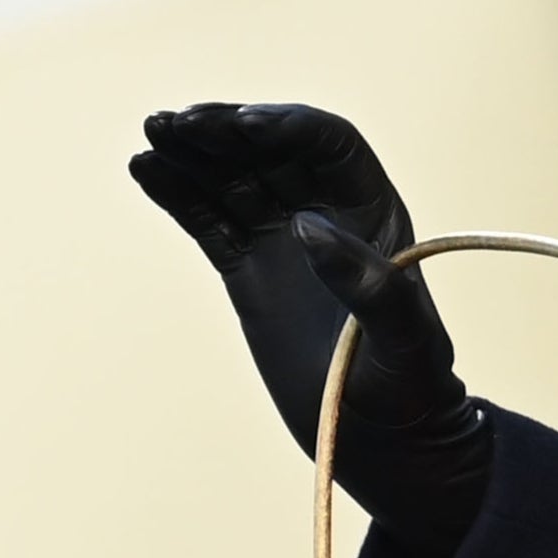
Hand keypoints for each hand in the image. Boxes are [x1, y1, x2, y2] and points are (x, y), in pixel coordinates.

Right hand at [129, 103, 492, 557]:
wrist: (387, 436)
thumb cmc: (412, 389)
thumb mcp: (405, 341)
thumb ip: (370, 287)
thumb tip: (308, 227)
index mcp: (377, 215)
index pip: (330, 144)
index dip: (287, 125)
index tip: (241, 124)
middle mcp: (329, 216)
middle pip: (272, 150)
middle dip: (226, 129)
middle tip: (175, 121)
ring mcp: (284, 241)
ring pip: (233, 177)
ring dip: (193, 151)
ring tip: (152, 133)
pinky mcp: (248, 269)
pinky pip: (209, 218)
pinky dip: (177, 193)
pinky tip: (145, 169)